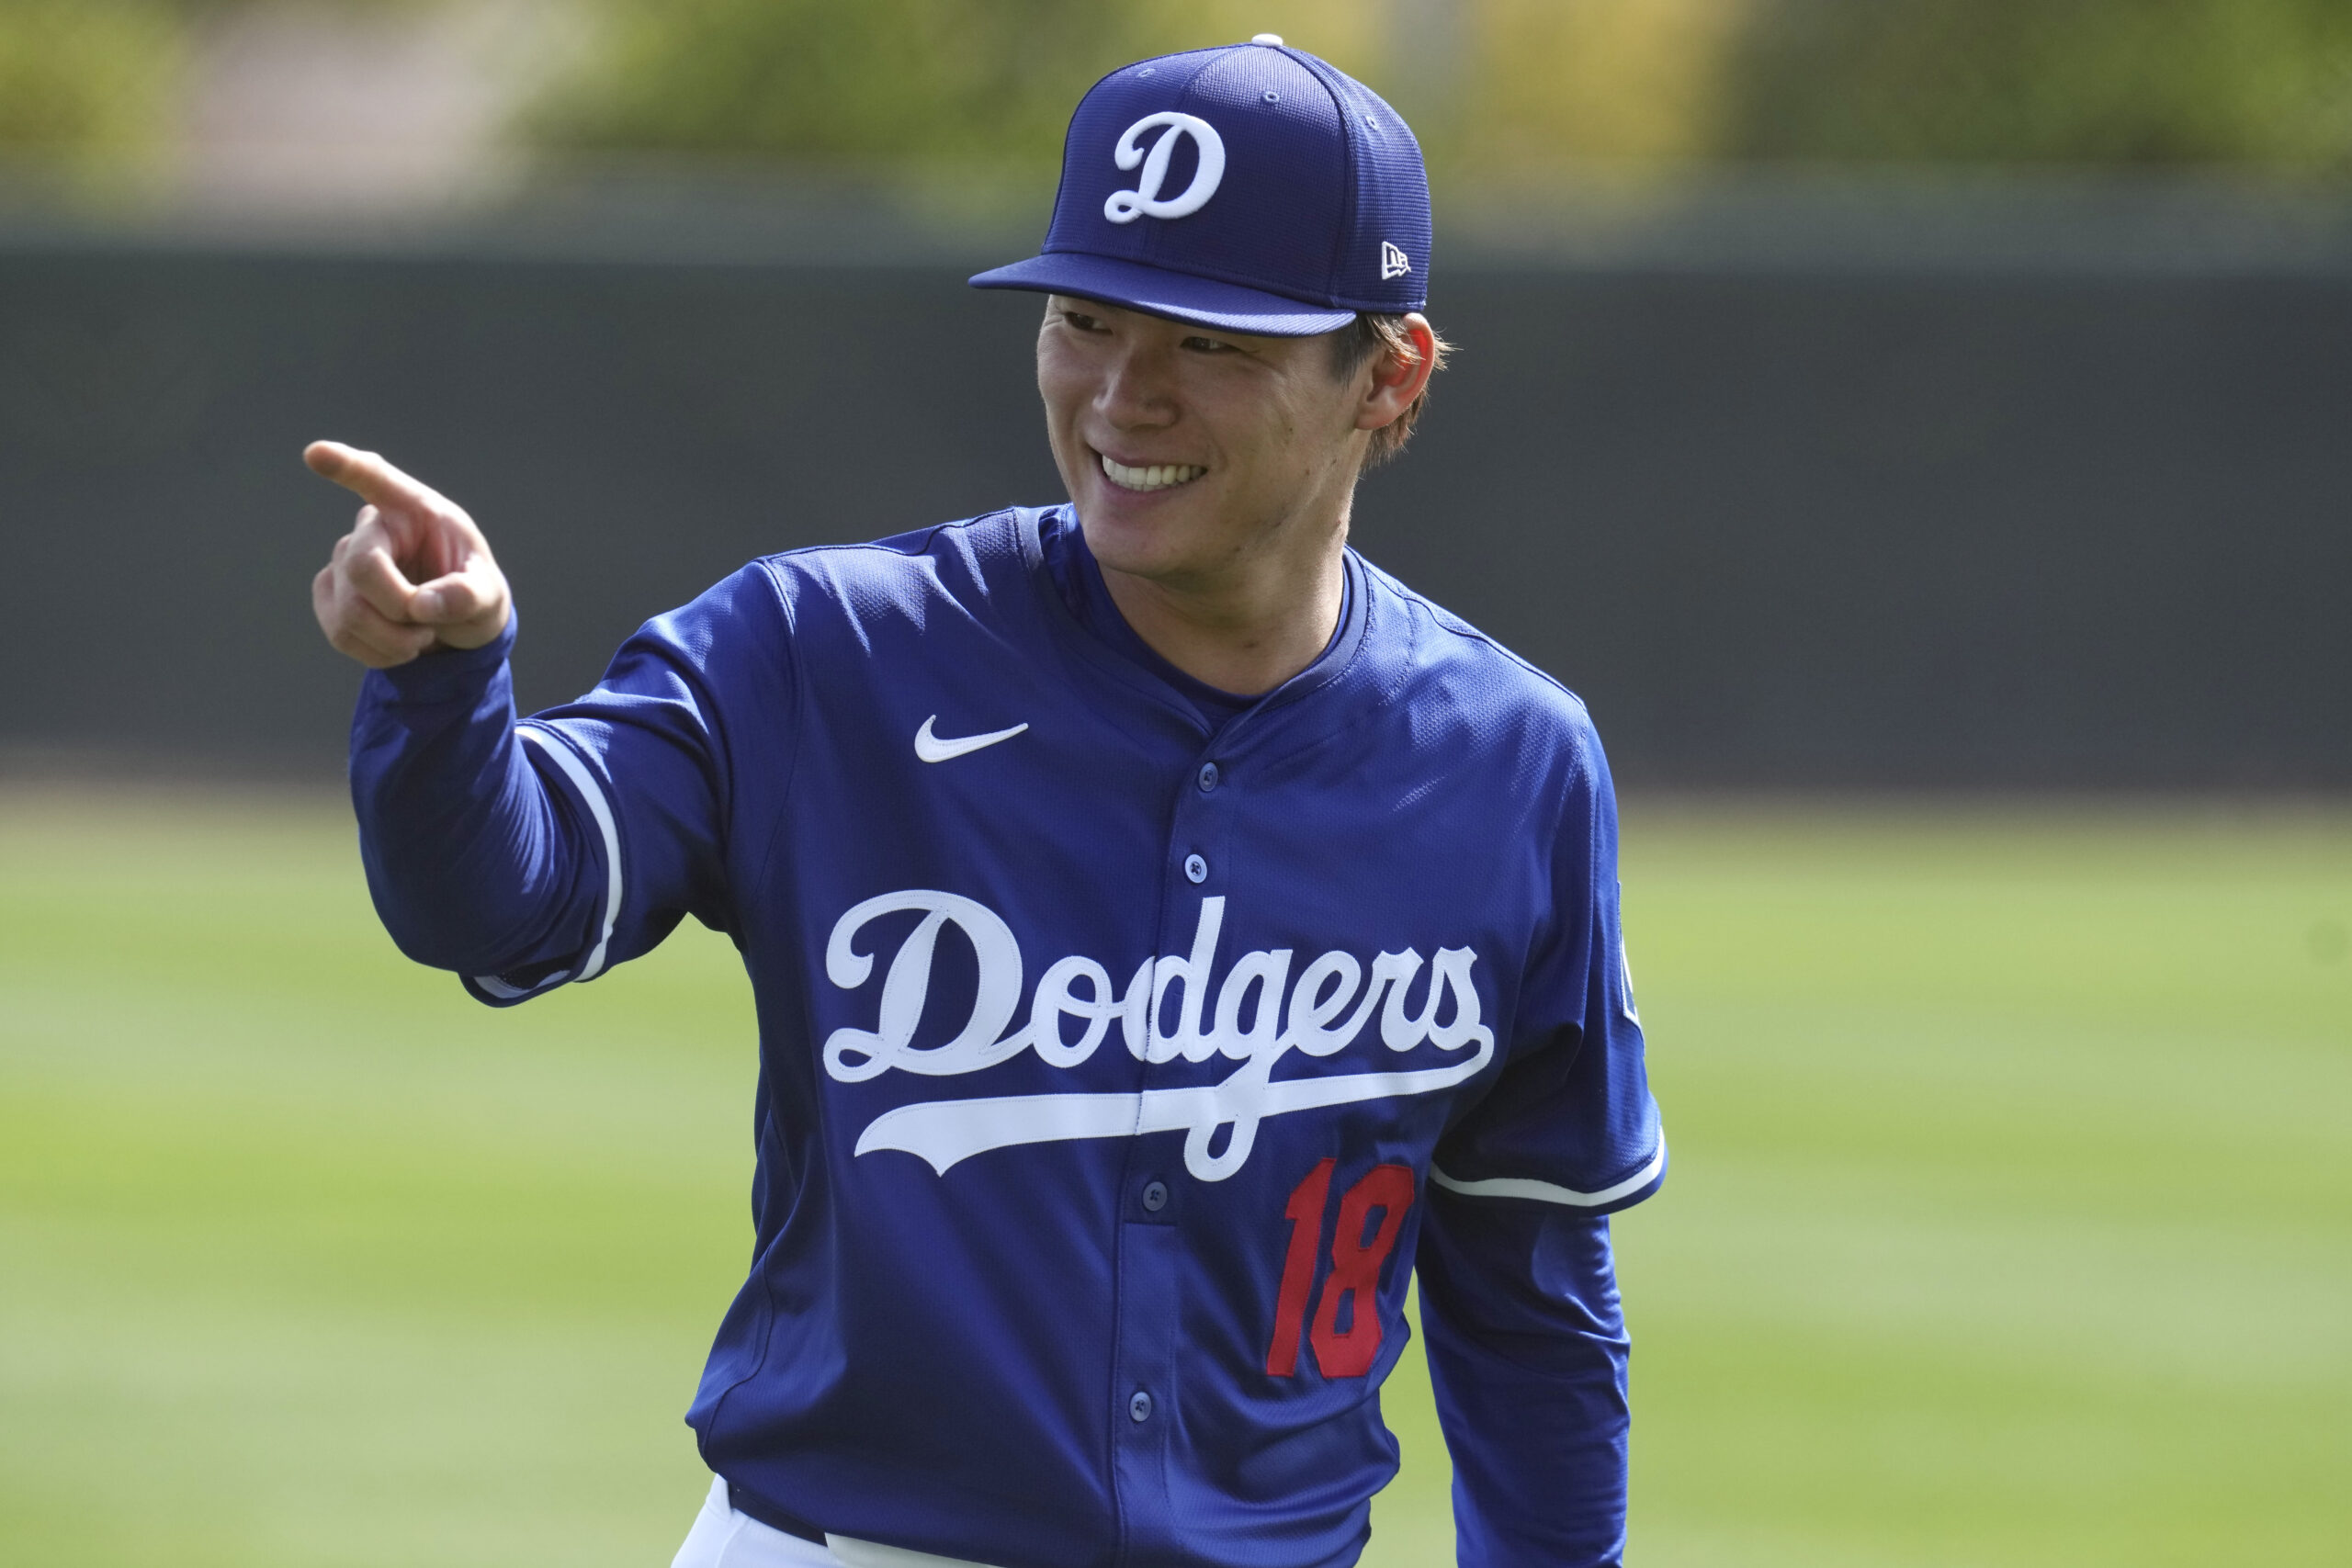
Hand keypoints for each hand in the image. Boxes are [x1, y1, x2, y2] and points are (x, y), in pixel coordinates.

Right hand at [306, 441, 511, 668]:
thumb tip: (421, 606)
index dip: (345, 466)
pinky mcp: (329, 592)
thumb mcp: (489, 596)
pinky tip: (398, 646)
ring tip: (421, 636)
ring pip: (349, 610)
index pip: (376, 478)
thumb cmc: (473, 594)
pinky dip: (376, 652)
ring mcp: (344, 559)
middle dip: (400, 609)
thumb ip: (468, 597)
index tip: (316, 453)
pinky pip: (340, 632)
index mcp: (415, 510)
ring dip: (392, 640)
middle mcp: (372, 528)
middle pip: (361, 567)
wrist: (454, 627)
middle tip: (430, 627)